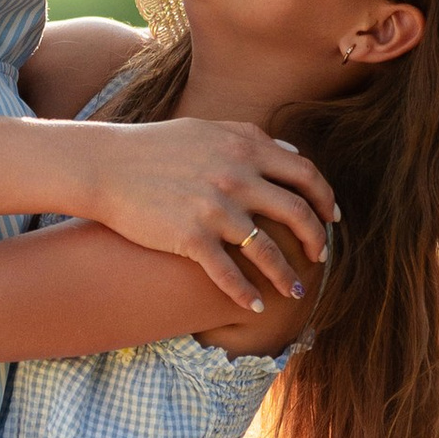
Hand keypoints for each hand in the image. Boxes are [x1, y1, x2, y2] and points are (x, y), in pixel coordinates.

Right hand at [76, 114, 334, 302]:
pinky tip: (251, 306)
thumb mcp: (208, 130)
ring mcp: (215, 207)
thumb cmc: (156, 147)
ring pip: (267, 251)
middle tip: (320, 258)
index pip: (305, 174)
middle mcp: (236, 176)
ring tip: (294, 293)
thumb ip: (252, 139)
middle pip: (296, 213)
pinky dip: (243, 294)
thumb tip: (292, 153)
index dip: (325, 200)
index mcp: (245, 147)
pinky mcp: (190, 236)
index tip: (333, 219)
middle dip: (315, 241)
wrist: (105, 165)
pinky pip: (228, 273)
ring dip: (285, 276)